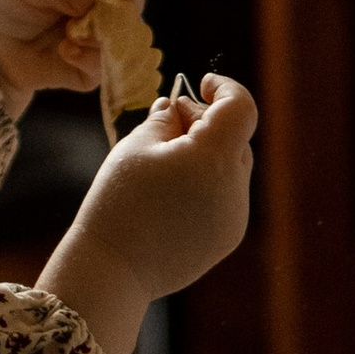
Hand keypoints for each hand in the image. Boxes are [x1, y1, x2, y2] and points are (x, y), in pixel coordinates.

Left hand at [0, 0, 150, 105]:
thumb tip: (89, 1)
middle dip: (111, 6)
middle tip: (80, 13)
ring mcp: (108, 29)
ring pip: (130, 33)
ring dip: (99, 35)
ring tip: (67, 34)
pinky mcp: (100, 62)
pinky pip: (112, 64)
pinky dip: (88, 58)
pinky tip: (64, 51)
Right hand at [37, 77, 255, 353]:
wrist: (113, 271)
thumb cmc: (118, 203)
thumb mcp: (135, 146)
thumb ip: (165, 119)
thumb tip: (179, 108)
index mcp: (215, 160)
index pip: (241, 108)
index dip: (225, 88)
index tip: (201, 83)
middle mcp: (235, 189)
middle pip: (235, 138)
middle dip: (206, 123)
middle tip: (167, 124)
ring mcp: (235, 218)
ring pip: (231, 168)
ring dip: (207, 154)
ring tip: (163, 163)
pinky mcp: (227, 238)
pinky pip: (225, 196)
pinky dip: (206, 184)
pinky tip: (169, 195)